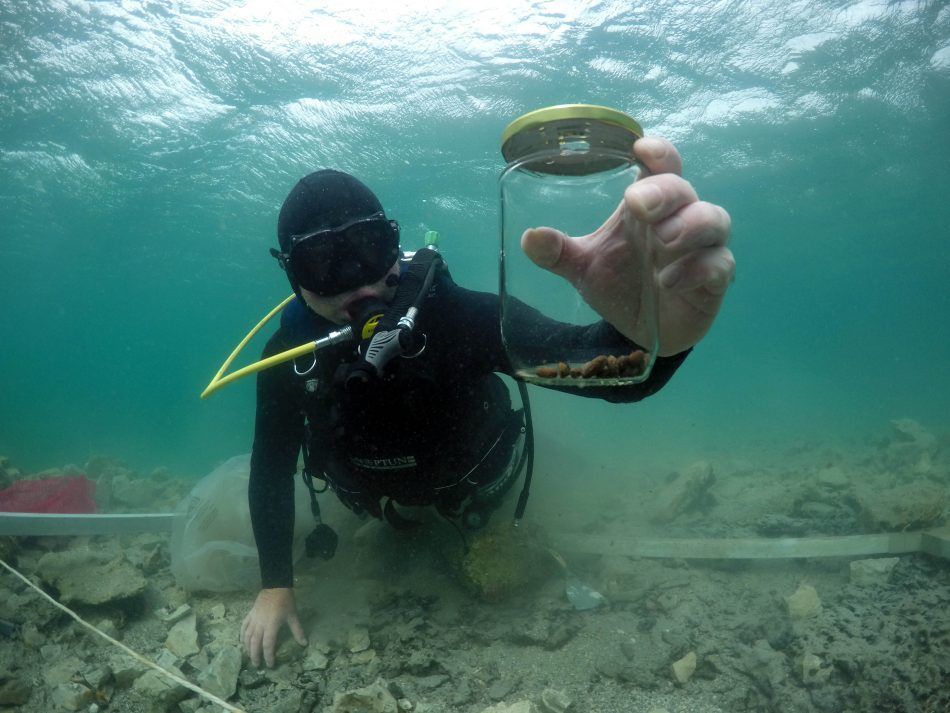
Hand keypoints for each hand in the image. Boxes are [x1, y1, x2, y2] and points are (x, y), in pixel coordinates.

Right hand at [240, 587, 307, 667]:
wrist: (276, 585)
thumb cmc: (286, 601)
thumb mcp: (293, 616)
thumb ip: (298, 631)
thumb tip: (305, 644)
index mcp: (271, 625)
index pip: (268, 644)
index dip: (268, 656)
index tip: (270, 665)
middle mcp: (260, 624)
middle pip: (255, 643)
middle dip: (255, 656)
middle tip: (257, 665)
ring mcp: (253, 619)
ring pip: (247, 637)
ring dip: (247, 648)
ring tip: (250, 656)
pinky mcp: (249, 614)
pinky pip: (243, 627)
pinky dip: (241, 636)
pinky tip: (242, 642)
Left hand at [521, 136, 733, 355]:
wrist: (640, 331)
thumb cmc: (619, 283)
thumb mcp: (582, 268)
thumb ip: (557, 253)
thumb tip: (530, 238)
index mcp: (648, 204)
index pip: (661, 166)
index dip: (658, 152)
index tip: (640, 149)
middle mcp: (679, 218)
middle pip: (684, 189)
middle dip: (665, 192)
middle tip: (638, 205)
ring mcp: (702, 247)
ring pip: (714, 219)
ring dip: (688, 225)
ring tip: (660, 243)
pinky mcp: (715, 279)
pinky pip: (720, 265)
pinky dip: (697, 269)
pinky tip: (668, 281)